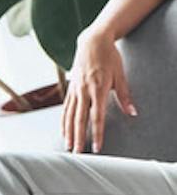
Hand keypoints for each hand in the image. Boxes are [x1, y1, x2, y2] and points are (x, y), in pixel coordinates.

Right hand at [64, 29, 136, 153]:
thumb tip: (132, 112)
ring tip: (69, 146)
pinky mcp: (70, 88)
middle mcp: (84, 91)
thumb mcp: (120, 74)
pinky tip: (64, 131)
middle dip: (79, 137)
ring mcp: (75, 90)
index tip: (97, 146)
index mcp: (98, 88)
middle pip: (80, 119)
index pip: (97, 116)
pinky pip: (65, 108)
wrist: (92, 41)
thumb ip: (125, 95)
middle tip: (78, 152)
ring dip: (69, 132)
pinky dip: (64, 122)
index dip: (97, 133)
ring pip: (69, 115)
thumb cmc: (109, 57)